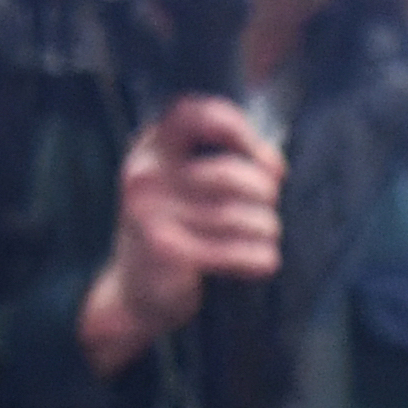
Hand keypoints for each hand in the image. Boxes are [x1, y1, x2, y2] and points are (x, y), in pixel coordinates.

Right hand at [74, 96, 284, 374]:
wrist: (133, 293)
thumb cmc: (176, 228)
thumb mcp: (187, 184)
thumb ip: (226, 160)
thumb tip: (274, 165)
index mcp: (151, 148)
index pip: (196, 114)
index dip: (240, 130)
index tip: (264, 161)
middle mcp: (145, 176)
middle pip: (231, 174)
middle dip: (265, 192)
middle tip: (267, 207)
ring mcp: (151, 215)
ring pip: (241, 216)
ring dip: (267, 229)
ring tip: (265, 237)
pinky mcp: (167, 253)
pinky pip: (238, 252)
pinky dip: (261, 258)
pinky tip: (263, 261)